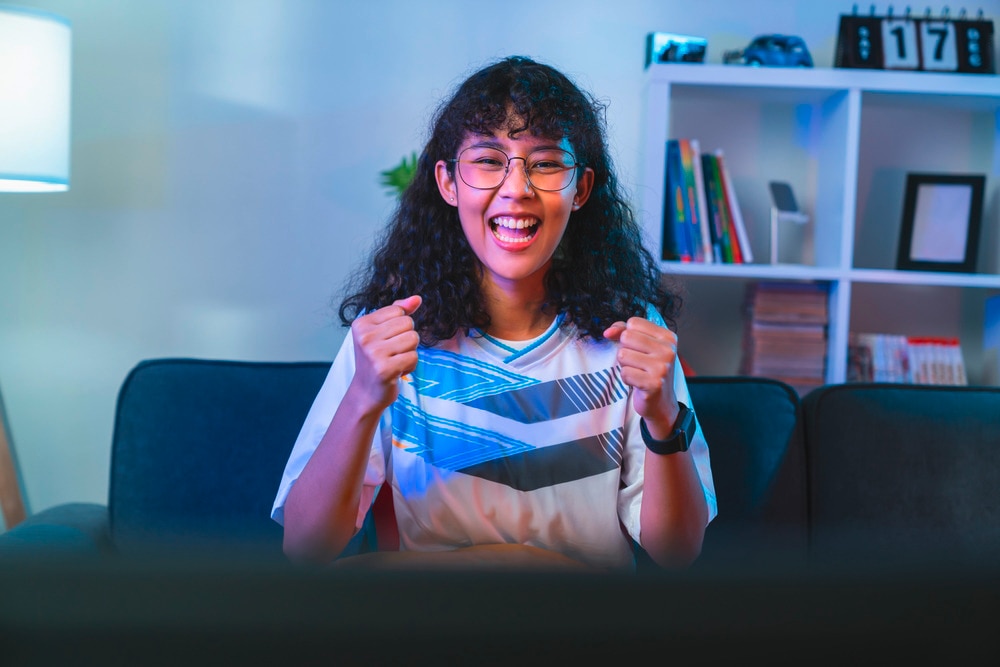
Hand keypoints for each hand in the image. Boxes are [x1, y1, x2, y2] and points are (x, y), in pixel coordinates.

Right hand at [350, 295, 421, 411]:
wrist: (366, 392)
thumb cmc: (377, 360)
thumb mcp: (382, 332)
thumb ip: (399, 312)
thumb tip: (417, 299)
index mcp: (362, 324)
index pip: (399, 311)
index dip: (400, 327)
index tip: (386, 341)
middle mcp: (364, 336)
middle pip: (408, 323)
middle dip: (406, 339)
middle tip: (391, 353)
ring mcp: (373, 353)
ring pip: (413, 339)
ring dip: (409, 352)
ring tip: (394, 361)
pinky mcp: (384, 369)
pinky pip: (413, 357)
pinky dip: (409, 365)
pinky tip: (396, 371)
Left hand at [603, 317, 679, 438]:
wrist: (661, 402)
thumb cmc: (649, 370)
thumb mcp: (642, 346)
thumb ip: (623, 331)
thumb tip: (607, 332)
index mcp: (668, 337)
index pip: (633, 323)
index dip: (626, 335)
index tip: (635, 347)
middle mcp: (668, 350)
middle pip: (627, 337)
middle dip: (625, 350)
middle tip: (637, 362)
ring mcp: (662, 367)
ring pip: (623, 355)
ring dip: (625, 366)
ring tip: (638, 372)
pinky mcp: (654, 384)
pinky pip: (625, 373)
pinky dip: (627, 379)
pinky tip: (638, 383)